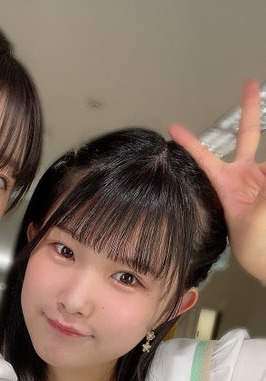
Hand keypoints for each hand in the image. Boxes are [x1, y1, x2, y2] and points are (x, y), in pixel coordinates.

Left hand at [169, 81, 265, 281]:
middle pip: (248, 135)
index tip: (172, 127)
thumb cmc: (254, 248)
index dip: (190, 142)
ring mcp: (265, 179)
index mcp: (228, 184)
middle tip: (249, 83)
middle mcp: (246, 176)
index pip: (206, 158)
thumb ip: (264, 192)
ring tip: (259, 196)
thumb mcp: (255, 219)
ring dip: (265, 172)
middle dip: (248, 109)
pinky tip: (265, 195)